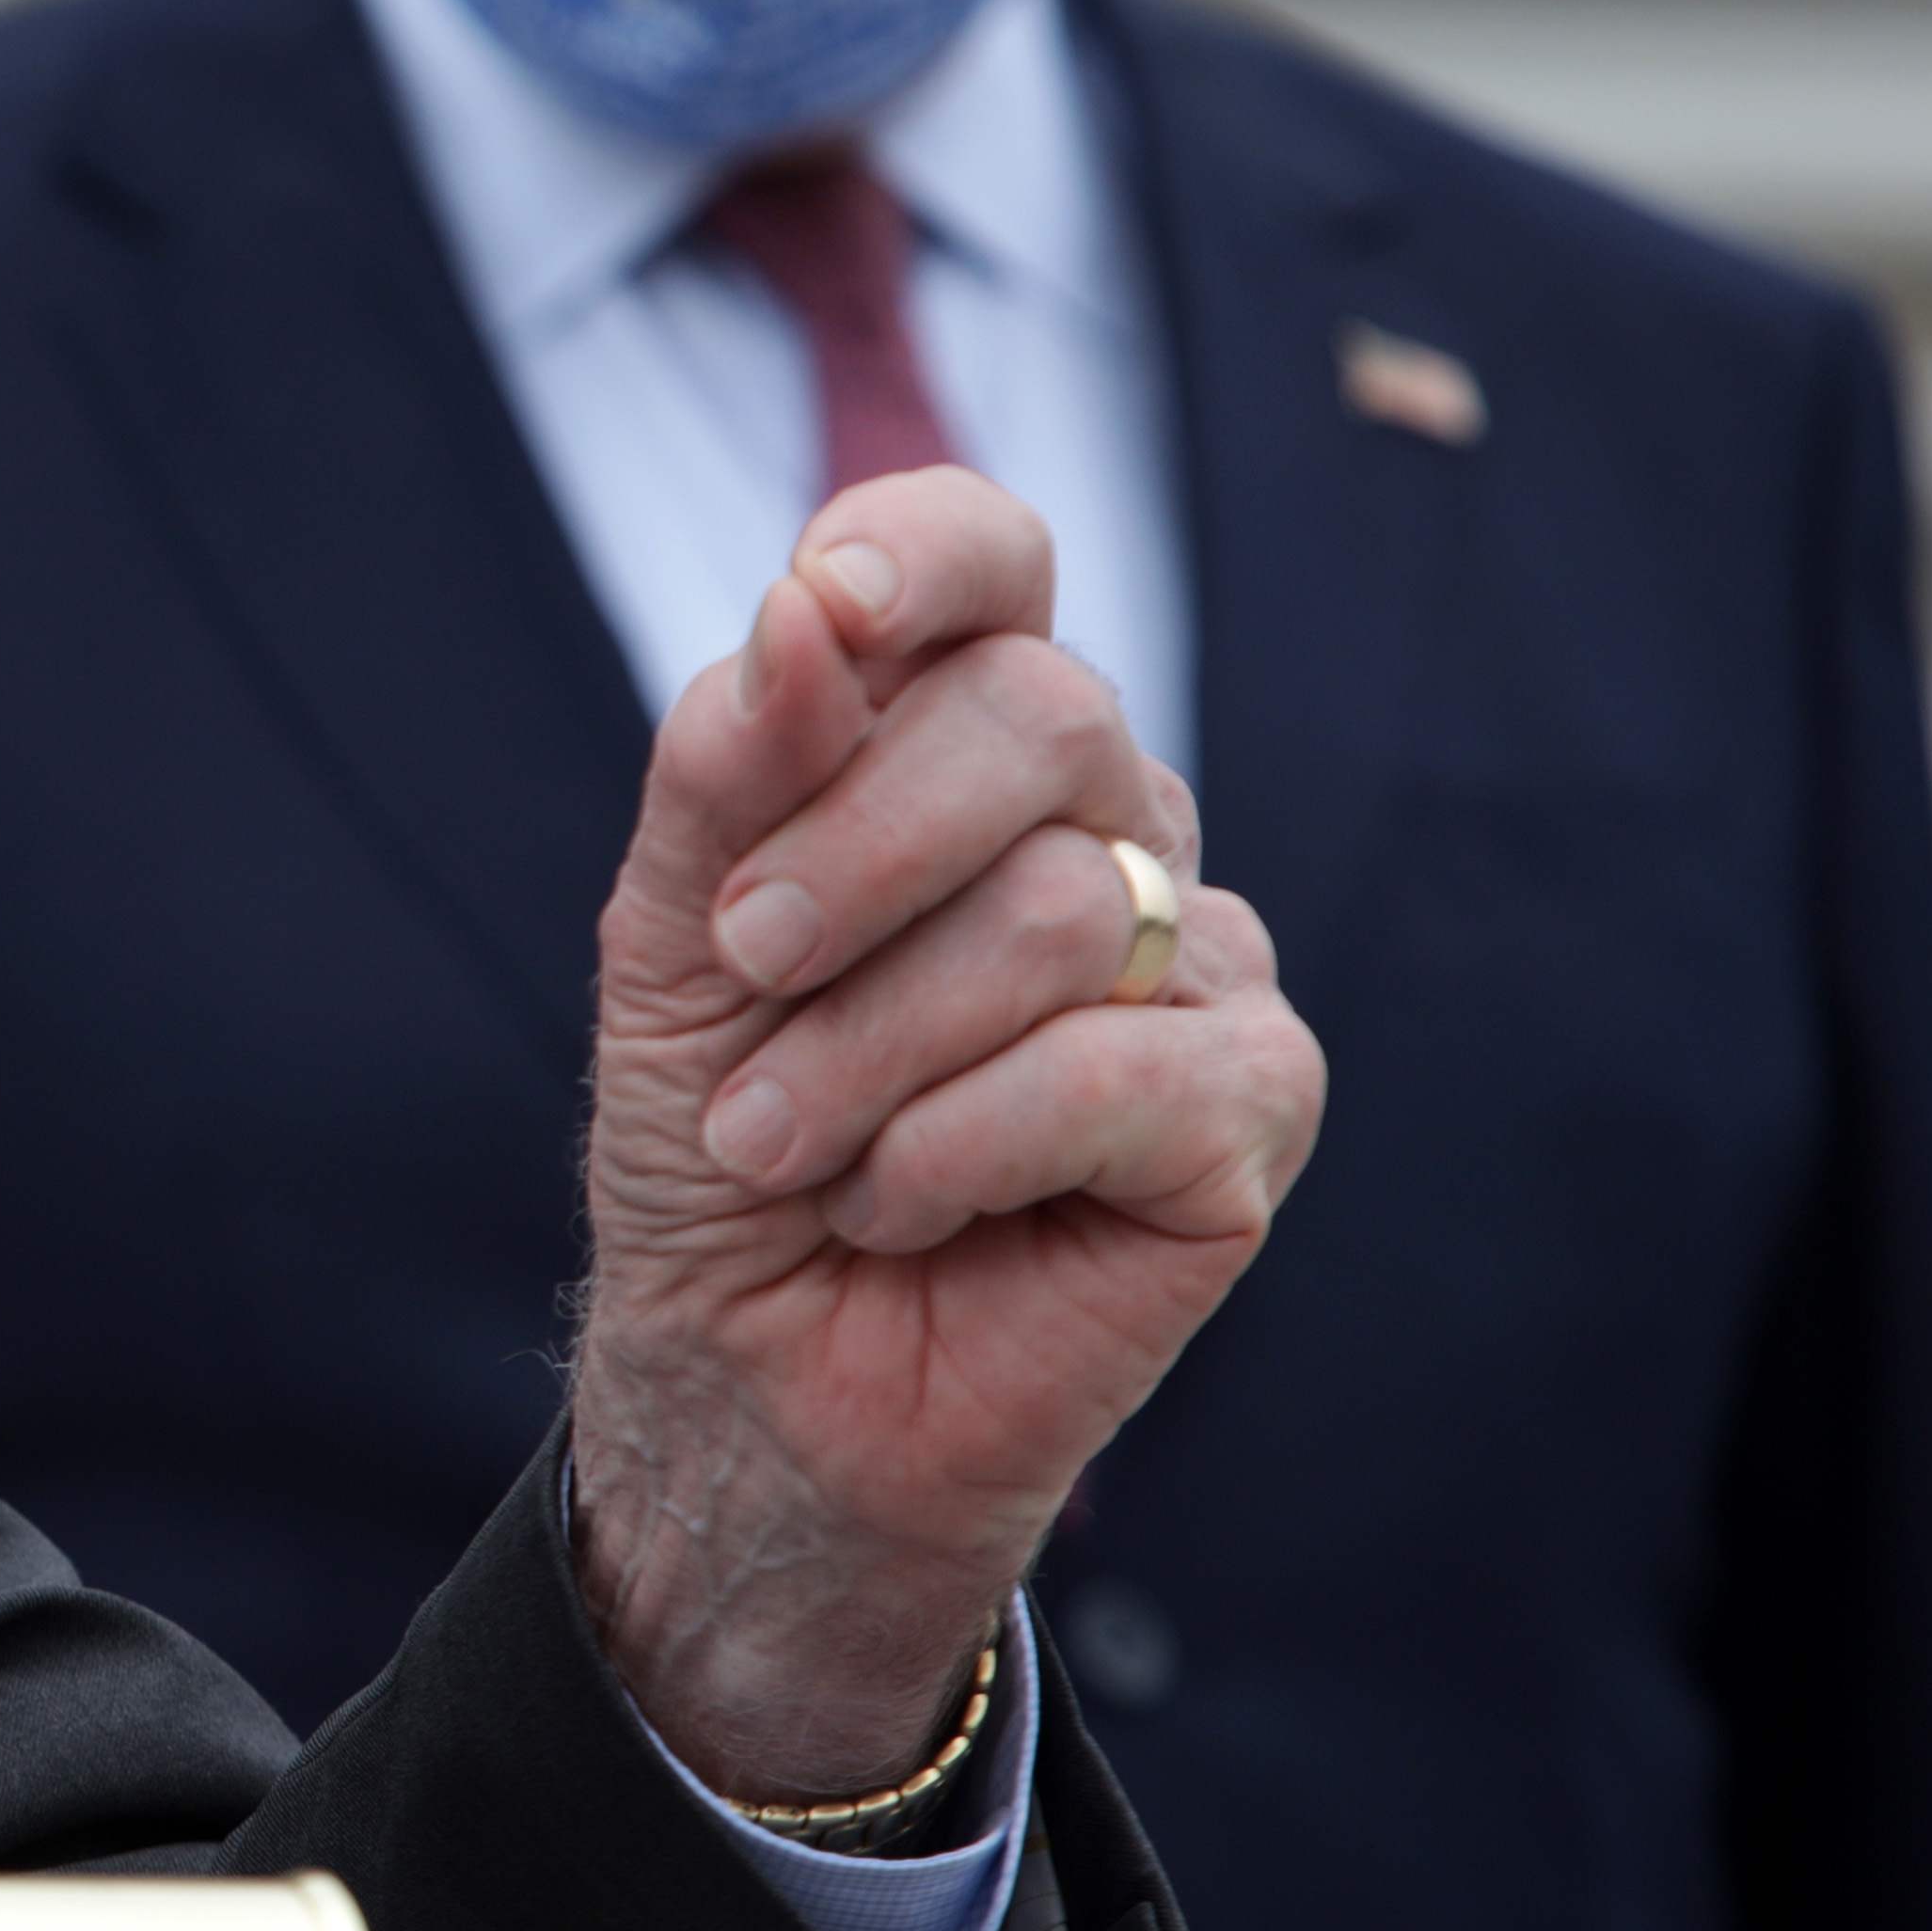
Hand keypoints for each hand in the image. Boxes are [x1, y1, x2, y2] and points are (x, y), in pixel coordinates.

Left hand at [562, 467, 1323, 1806]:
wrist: (751, 1376)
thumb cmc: (722, 1140)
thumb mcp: (673, 943)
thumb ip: (730, 770)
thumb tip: (805, 611)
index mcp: (962, 740)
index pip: (993, 555)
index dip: (922, 554)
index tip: (822, 607)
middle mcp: (1108, 823)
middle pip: (1040, 713)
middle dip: (849, 854)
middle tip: (739, 976)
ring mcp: (1206, 959)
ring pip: (1069, 907)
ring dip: (867, 1047)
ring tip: (781, 1147)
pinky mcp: (1258, 1109)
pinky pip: (1127, 1073)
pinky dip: (960, 1147)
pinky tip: (896, 1206)